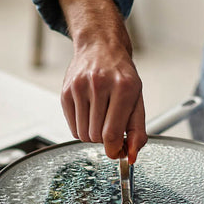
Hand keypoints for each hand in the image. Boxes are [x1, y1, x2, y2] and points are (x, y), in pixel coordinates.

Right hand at [57, 0, 146, 162]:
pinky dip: (82, 128)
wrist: (100, 46)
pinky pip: (72, 128)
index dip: (114, 150)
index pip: (112, 134)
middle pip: (96, 137)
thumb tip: (132, 156)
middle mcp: (100, 85)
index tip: (118, 151)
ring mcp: (80, 87)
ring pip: (83, 135)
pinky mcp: (66, 92)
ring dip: (92, 135)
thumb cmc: (121, 75)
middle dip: (105, 140)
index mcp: (124, 87)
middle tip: (111, 129)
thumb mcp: (137, 100)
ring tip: (100, 119)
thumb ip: (137, 131)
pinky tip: (89, 114)